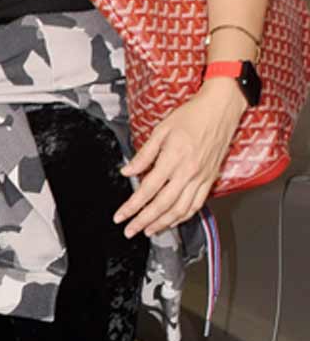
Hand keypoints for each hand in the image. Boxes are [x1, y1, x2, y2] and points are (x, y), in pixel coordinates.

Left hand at [113, 80, 245, 236]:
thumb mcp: (161, 130)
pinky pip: (196, 205)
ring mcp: (201, 177)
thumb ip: (144, 154)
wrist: (220, 110)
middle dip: (144, 221)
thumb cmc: (192, 116)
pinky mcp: (210, 179)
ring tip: (148, 231)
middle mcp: (189, 172)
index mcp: (173, 158)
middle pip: (162, 205)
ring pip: (180, 209)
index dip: (132, 206)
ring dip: (162, 224)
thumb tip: (127, 172)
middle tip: (130, 231)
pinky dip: (183, 217)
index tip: (120, 216)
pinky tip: (171, 221)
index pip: (148, 189)